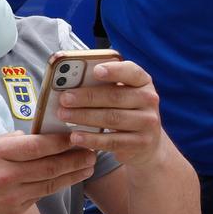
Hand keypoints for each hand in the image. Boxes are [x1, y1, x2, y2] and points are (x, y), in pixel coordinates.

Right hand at [0, 132, 96, 213]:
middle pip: (50, 166)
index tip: (78, 135)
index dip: (62, 141)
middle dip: (76, 158)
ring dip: (73, 174)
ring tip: (89, 165)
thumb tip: (36, 136)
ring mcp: (10, 197)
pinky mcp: (13, 212)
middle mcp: (5, 175)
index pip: (38, 146)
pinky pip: (39, 196)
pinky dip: (55, 186)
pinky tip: (68, 178)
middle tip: (94, 151)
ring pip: (50, 183)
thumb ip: (10, 141)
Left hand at [48, 59, 173, 167]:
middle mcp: (149, 100)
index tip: (95, 70)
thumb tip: (71, 83)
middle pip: (115, 97)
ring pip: (112, 118)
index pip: (131, 71)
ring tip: (63, 115)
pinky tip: (76, 137)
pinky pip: (112, 141)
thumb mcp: (122, 95)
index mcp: (143, 82)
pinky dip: (91, 139)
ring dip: (84, 116)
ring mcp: (147, 123)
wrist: (148, 143)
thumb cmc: (126, 111)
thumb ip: (104, 86)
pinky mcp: (140, 143)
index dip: (114, 70)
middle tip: (64, 98)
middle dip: (87, 97)